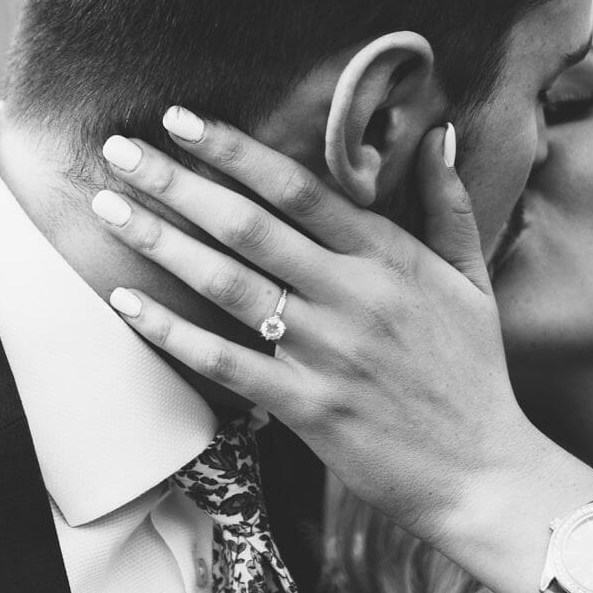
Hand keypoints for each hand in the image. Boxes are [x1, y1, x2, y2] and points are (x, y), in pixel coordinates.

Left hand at [91, 108, 548, 545]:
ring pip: (228, 284)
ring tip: (109, 209)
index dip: (235, 150)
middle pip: (249, 225)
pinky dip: (172, 332)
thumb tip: (440, 134)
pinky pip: (225, 362)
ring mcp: (327, 353)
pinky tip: (126, 303)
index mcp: (390, 259)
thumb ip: (450, 205)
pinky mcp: (307, 407)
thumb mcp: (472, 282)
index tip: (182, 120)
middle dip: (178, 181)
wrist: (482, 472)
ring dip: (162, 242)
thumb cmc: (472, 374)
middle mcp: (353, 297)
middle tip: (120, 149)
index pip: (299, 188)